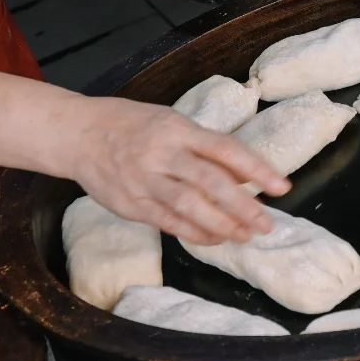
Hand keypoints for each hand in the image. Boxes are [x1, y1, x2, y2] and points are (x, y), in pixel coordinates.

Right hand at [71, 98, 289, 244]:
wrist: (78, 135)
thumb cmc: (131, 125)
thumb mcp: (171, 122)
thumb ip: (205, 148)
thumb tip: (244, 174)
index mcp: (177, 129)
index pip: (225, 149)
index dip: (256, 169)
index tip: (281, 186)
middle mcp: (162, 154)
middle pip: (210, 182)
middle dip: (243, 205)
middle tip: (268, 223)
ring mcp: (144, 180)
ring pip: (189, 206)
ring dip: (222, 224)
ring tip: (246, 235)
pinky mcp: (130, 204)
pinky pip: (168, 222)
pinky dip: (195, 233)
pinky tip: (215, 238)